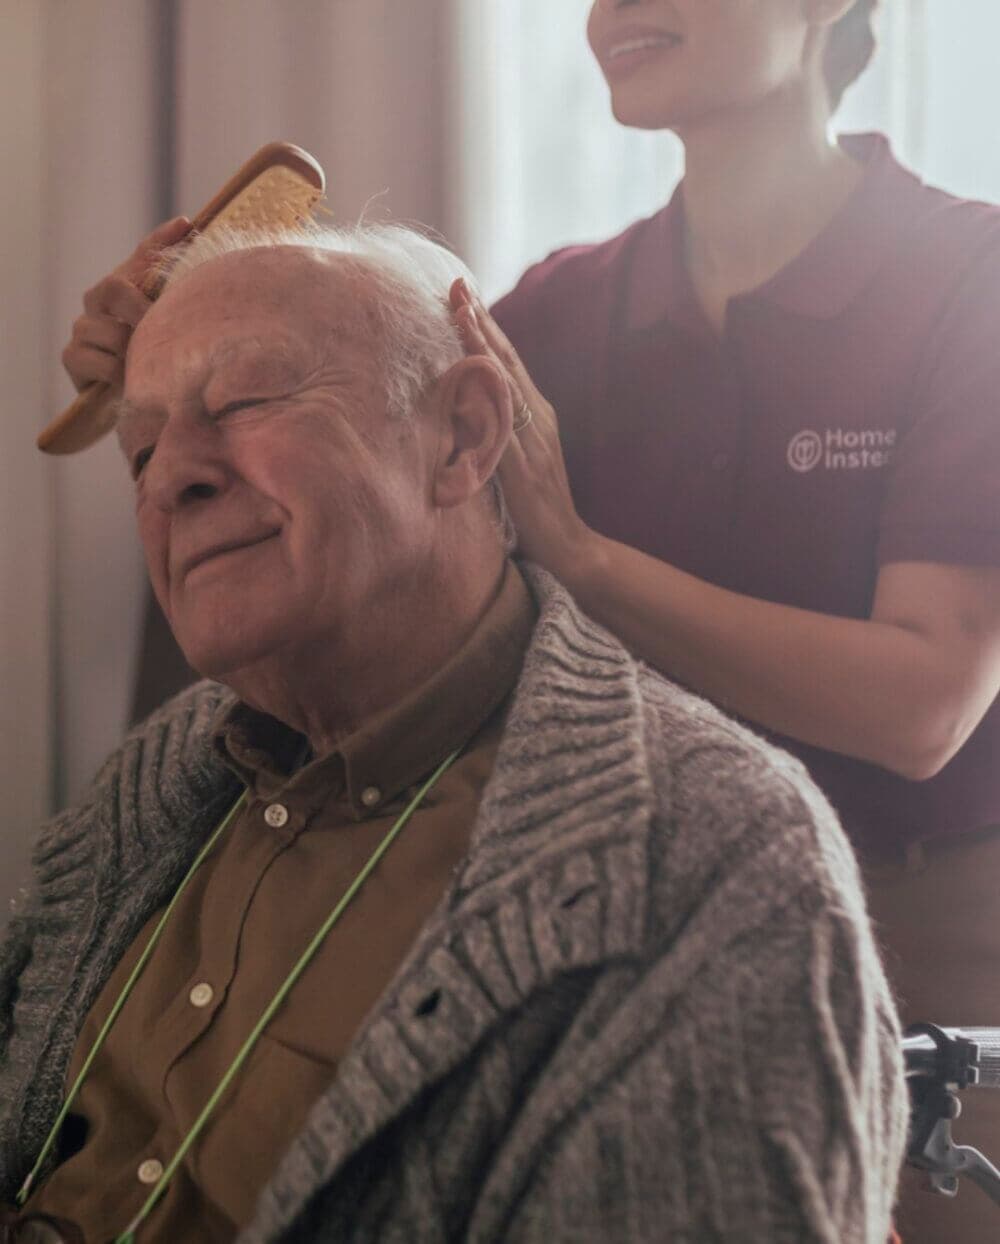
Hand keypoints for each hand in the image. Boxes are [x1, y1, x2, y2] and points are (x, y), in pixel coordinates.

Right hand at [61, 215, 191, 392]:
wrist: (119, 403)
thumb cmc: (146, 364)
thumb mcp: (166, 334)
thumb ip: (178, 304)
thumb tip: (205, 262)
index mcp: (124, 288)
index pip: (143, 255)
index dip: (162, 239)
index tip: (186, 224)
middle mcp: (98, 300)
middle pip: (115, 288)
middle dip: (141, 312)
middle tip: (161, 332)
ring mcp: (82, 328)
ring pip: (114, 334)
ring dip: (135, 355)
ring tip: (146, 368)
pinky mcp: (72, 356)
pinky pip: (105, 364)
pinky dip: (122, 377)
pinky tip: (128, 383)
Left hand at [449, 278, 595, 584]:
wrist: (570, 547)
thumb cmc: (538, 511)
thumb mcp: (516, 463)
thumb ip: (499, 436)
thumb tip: (466, 414)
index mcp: (535, 417)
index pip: (506, 364)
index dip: (484, 329)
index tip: (462, 295)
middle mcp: (538, 418)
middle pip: (506, 360)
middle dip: (481, 319)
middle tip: (457, 283)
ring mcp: (534, 438)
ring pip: (505, 380)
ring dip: (481, 342)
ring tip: (461, 309)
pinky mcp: (525, 463)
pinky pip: (505, 420)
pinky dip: (490, 390)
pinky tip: (475, 368)